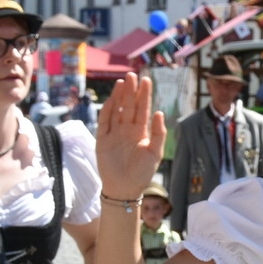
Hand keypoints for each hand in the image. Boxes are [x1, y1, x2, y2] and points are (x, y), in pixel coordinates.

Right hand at [96, 73, 167, 201]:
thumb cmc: (142, 173)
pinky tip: (112, 100)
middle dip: (131, 91)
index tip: (146, 81)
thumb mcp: (155, 153)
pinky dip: (108, 110)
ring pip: (117, 110)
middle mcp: (127, 129)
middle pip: (129, 106)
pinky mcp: (102, 139)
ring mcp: (114, 133)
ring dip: (119, 96)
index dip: (144, 95)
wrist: (125, 189)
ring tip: (123, 82)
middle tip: (133, 75)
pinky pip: (105, 122)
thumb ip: (158, 133)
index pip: (142, 109)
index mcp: (140, 131)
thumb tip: (160, 112)